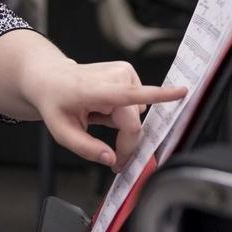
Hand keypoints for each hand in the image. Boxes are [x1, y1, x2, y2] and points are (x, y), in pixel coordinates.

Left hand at [26, 58, 186, 170]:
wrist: (50, 78)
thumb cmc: (55, 102)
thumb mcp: (61, 131)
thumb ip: (85, 148)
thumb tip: (111, 159)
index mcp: (94, 89)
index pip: (129, 95)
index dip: (159, 96)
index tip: (181, 93)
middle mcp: (112, 76)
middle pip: (133, 124)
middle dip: (125, 144)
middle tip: (112, 158)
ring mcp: (122, 72)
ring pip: (135, 116)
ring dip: (118, 124)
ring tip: (95, 113)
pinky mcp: (128, 72)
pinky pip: (135, 106)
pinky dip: (121, 112)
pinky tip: (103, 106)